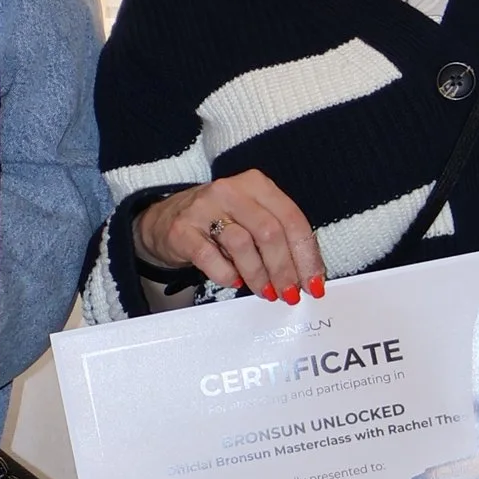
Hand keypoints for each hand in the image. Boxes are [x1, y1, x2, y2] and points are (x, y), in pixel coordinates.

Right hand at [135, 171, 324, 301]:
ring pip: (243, 244)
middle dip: (285, 270)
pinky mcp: (182, 230)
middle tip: (290, 294)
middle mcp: (231, 190)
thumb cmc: (218, 222)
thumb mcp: (251, 217)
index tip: (314, 282)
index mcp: (256, 184)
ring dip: (259, 276)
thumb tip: (305, 274)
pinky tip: (235, 282)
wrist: (164, 220)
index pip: (292, 219)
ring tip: (265, 292)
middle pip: (270, 232)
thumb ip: (278, 237)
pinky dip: (227, 275)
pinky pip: (210, 257)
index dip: (307, 255)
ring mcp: (204, 207)